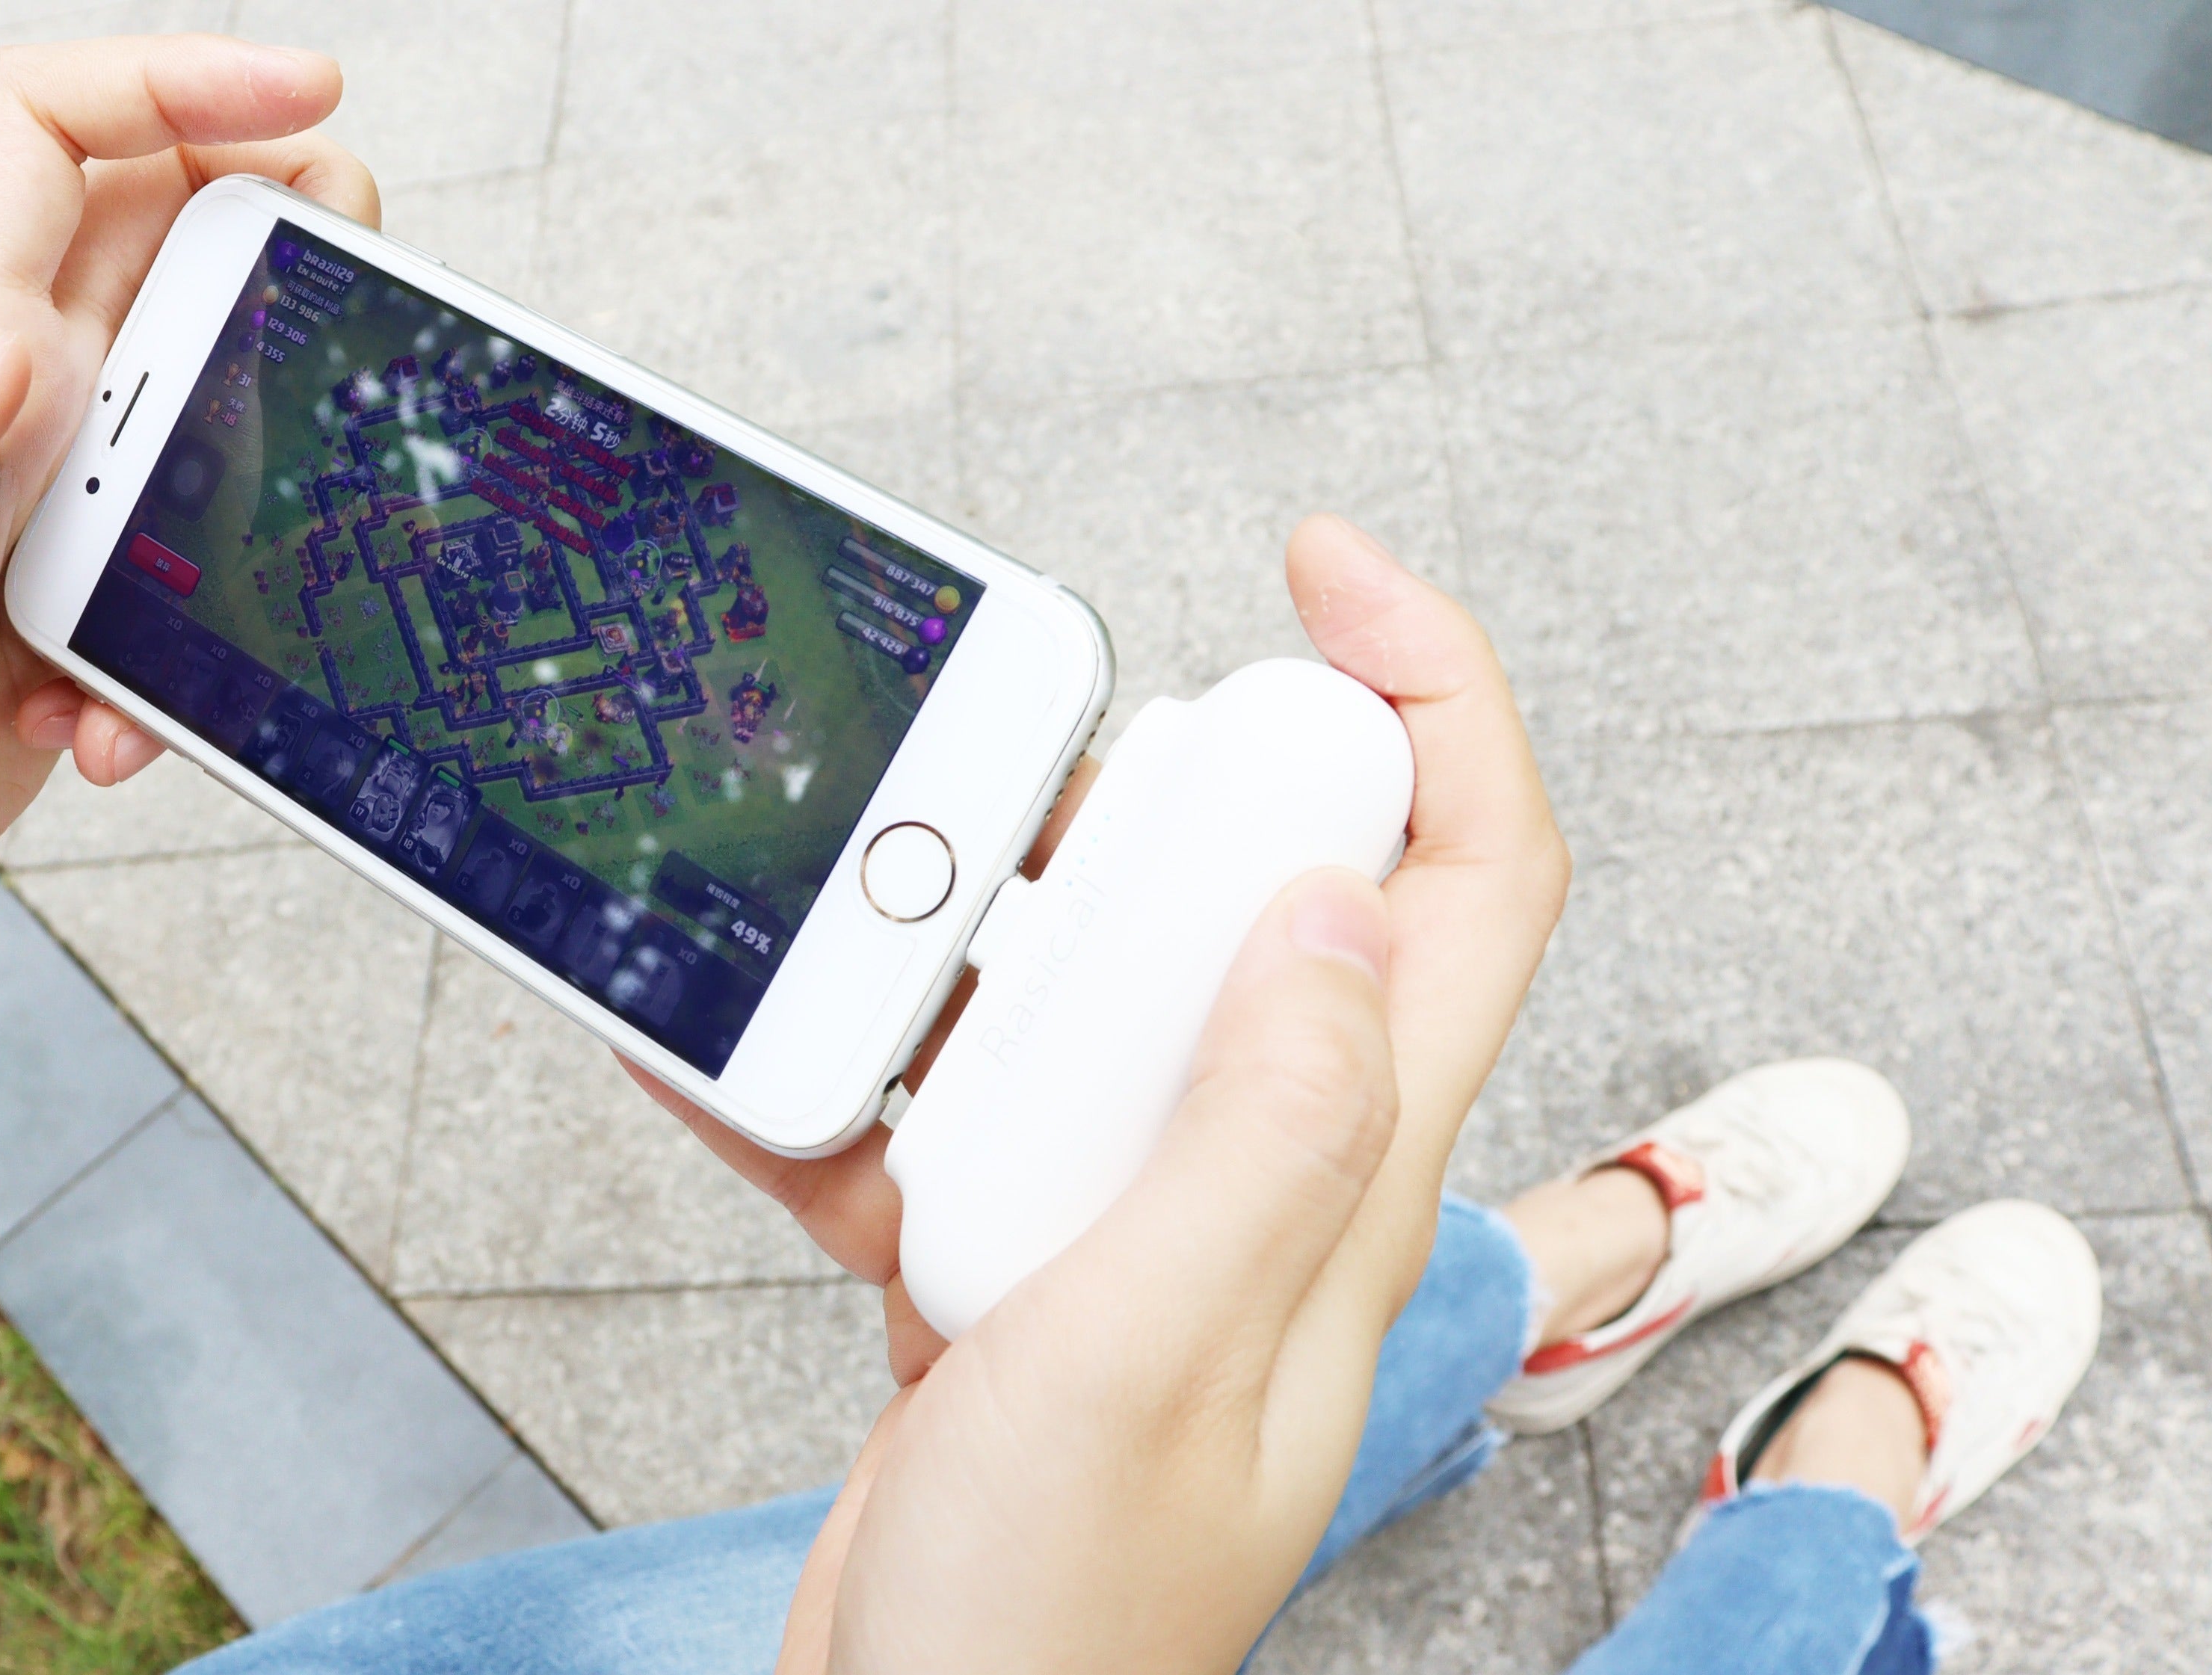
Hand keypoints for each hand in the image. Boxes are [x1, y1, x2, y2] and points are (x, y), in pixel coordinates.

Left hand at [0, 36, 371, 1042]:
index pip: (42, 137)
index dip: (172, 79)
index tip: (306, 101)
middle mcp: (9, 401)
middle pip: (173, 214)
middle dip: (290, 227)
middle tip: (356, 318)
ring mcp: (68, 487)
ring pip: (225, 368)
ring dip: (281, 455)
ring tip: (248, 576)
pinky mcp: (109, 579)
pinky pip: (219, 544)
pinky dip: (222, 627)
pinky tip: (125, 730)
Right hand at [630, 514, 1568, 1377]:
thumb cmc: (1038, 1630)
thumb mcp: (1144, 1353)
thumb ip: (1252, 1131)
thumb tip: (1330, 908)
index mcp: (1340, 1188)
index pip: (1467, 885)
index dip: (1437, 693)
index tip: (1324, 569)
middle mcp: (1262, 1187)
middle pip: (1273, 902)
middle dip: (1156, 795)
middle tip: (1025, 770)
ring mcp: (1137, 1224)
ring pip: (1097, 992)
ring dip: (977, 933)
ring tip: (854, 920)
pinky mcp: (1021, 1269)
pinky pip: (950, 1115)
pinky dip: (855, 1078)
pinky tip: (744, 1060)